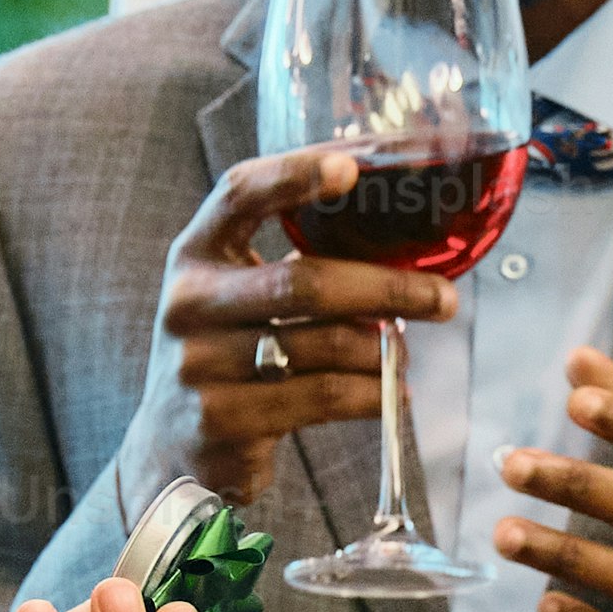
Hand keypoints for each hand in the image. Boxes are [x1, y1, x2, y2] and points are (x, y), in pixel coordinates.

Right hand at [134, 145, 452, 506]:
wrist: (171, 444)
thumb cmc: (226, 353)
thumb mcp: (235, 296)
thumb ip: (293, 265)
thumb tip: (402, 250)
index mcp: (196, 253)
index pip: (239, 195)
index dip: (293, 175)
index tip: (350, 167)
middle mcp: (189, 302)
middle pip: (303, 284)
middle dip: (387, 288)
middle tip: (442, 298)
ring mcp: (200, 363)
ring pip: (322, 346)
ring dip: (382, 348)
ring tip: (406, 350)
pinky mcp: (221, 418)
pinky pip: (320, 396)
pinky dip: (371, 393)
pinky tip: (391, 392)